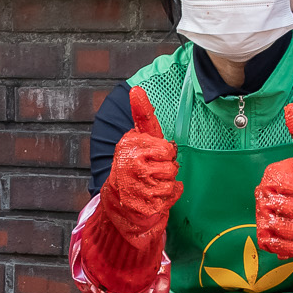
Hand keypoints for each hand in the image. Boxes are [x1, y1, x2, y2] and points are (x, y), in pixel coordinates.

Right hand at [100, 86, 181, 240]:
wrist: (119, 203)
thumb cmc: (134, 165)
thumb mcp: (138, 138)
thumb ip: (141, 115)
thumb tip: (135, 88)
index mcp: (130, 146)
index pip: (167, 148)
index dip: (165, 153)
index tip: (154, 156)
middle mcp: (131, 165)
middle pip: (172, 164)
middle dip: (166, 168)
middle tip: (151, 172)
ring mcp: (138, 186)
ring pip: (172, 179)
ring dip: (167, 183)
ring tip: (151, 184)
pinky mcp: (146, 204)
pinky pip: (173, 194)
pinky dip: (169, 197)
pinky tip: (154, 197)